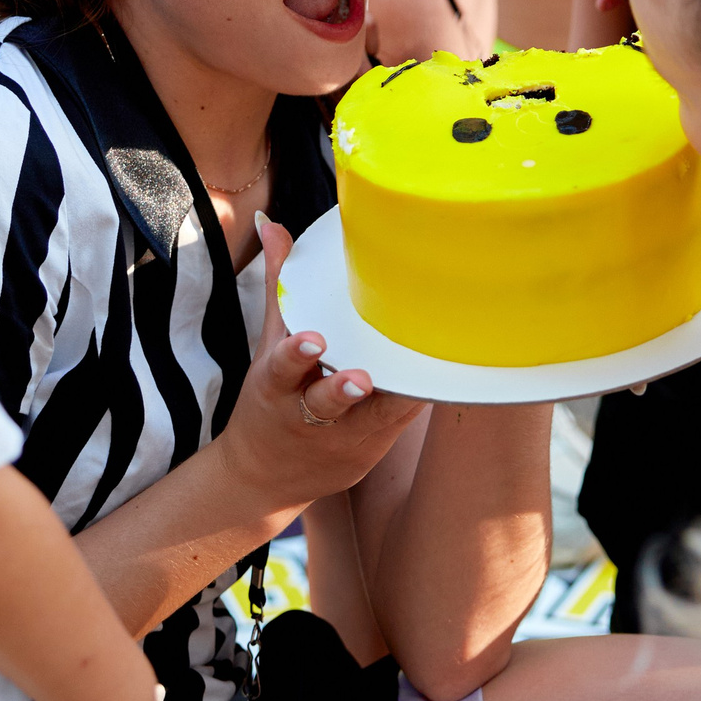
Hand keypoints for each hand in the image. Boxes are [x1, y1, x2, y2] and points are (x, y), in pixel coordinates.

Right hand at [214, 219, 421, 510]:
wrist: (262, 476)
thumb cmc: (272, 397)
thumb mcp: (268, 345)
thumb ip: (279, 286)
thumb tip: (271, 224)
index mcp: (277, 384)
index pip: (281, 367)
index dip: (296, 354)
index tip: (313, 340)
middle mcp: (307, 413)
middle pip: (324, 401)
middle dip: (339, 390)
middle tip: (358, 379)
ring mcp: (340, 437)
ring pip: (369, 421)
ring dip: (387, 406)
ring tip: (410, 391)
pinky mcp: (368, 450)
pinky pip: (395, 427)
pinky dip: (412, 407)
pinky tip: (438, 384)